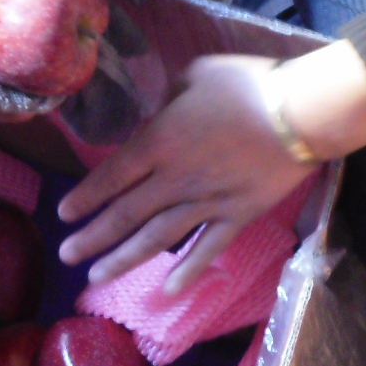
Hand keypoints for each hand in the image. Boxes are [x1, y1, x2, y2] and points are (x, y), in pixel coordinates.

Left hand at [55, 41, 365, 292]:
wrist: (301, 111)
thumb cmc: (247, 85)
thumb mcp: (195, 75)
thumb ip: (168, 98)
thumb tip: (158, 113)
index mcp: (158, 142)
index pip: (111, 176)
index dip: (85, 197)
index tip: (64, 215)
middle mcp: (174, 180)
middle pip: (125, 214)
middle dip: (92, 238)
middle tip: (65, 256)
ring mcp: (206, 202)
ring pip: (157, 239)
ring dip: (123, 260)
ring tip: (96, 277)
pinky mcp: (238, 216)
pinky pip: (208, 248)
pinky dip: (188, 272)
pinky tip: (167, 291)